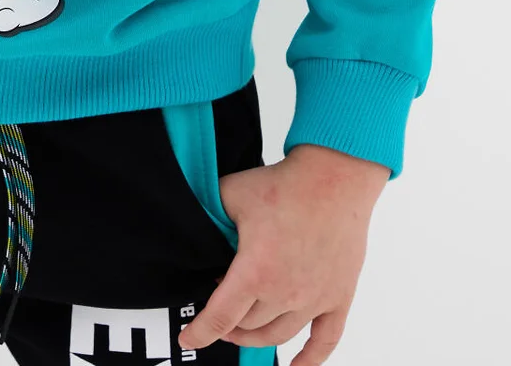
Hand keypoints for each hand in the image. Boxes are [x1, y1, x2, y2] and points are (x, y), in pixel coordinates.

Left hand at [178, 144, 388, 363]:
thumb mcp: (231, 195)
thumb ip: (209, 217)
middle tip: (220, 311)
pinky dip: (309, 360)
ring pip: (277, 336)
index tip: (188, 338)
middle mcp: (284, 294)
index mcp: (254, 272)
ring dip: (255, 339)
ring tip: (243, 331)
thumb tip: (193, 228)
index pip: (219, 317)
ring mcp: (314, 300)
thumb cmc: (283, 185)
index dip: (200, 332)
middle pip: (247, 326)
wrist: (333, 179)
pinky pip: (325, 341)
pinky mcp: (338, 298)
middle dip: (227, 323)